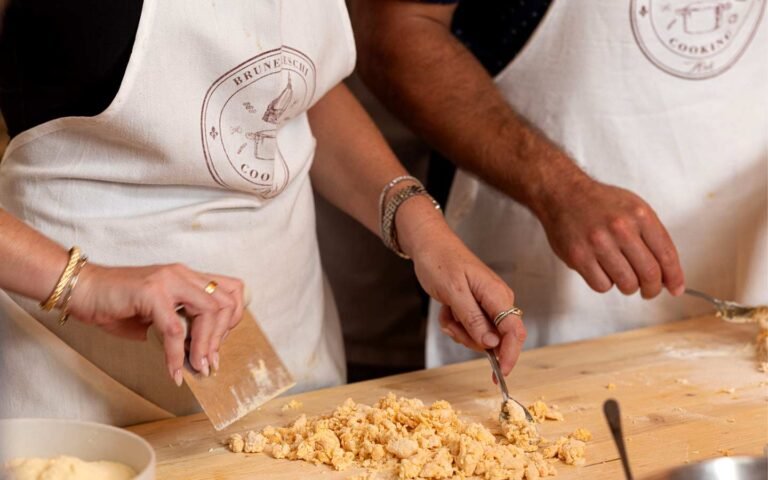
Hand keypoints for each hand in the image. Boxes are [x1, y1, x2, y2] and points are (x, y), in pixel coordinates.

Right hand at [68, 263, 244, 384]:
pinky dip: (177, 355)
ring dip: (206, 346)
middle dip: (223, 336)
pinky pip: (175, 329)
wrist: (82, 289)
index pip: (231, 290)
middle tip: (210, 361)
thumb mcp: (157, 312)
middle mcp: (182, 274)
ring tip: (198, 367)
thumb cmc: (115, 302)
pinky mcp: (152, 293)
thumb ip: (180, 324)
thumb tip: (199, 351)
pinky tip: (174, 371)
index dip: (233, 319)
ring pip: (208, 312)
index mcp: (187, 277)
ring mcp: (168, 281)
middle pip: (226, 302)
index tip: (219, 344)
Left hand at [397, 197, 526, 374]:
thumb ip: (473, 319)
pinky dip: (456, 325)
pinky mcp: (477, 306)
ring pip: (482, 336)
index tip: (499, 374)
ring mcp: (488, 304)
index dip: (510, 355)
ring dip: (461, 332)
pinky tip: (447, 310)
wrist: (429, 245)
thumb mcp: (454, 292)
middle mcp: (498, 301)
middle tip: (452, 326)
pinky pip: (471, 328)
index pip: (514, 332)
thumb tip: (491, 344)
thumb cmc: (441, 262)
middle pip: (497, 338)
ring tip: (448, 314)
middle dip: (472, 340)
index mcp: (497, 295)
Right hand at [535, 176, 684, 297]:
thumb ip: (652, 237)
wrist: (563, 194)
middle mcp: (621, 228)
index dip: (674, 277)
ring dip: (628, 287)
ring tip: (622, 277)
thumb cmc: (600, 203)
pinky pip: (602, 285)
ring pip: (626, 284)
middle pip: (649, 274)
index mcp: (640, 215)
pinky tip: (602, 271)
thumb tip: (667, 274)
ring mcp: (598, 243)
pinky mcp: (579, 256)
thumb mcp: (634, 208)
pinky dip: (605, 283)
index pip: (666, 255)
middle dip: (652, 289)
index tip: (675, 289)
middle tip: (649, 291)